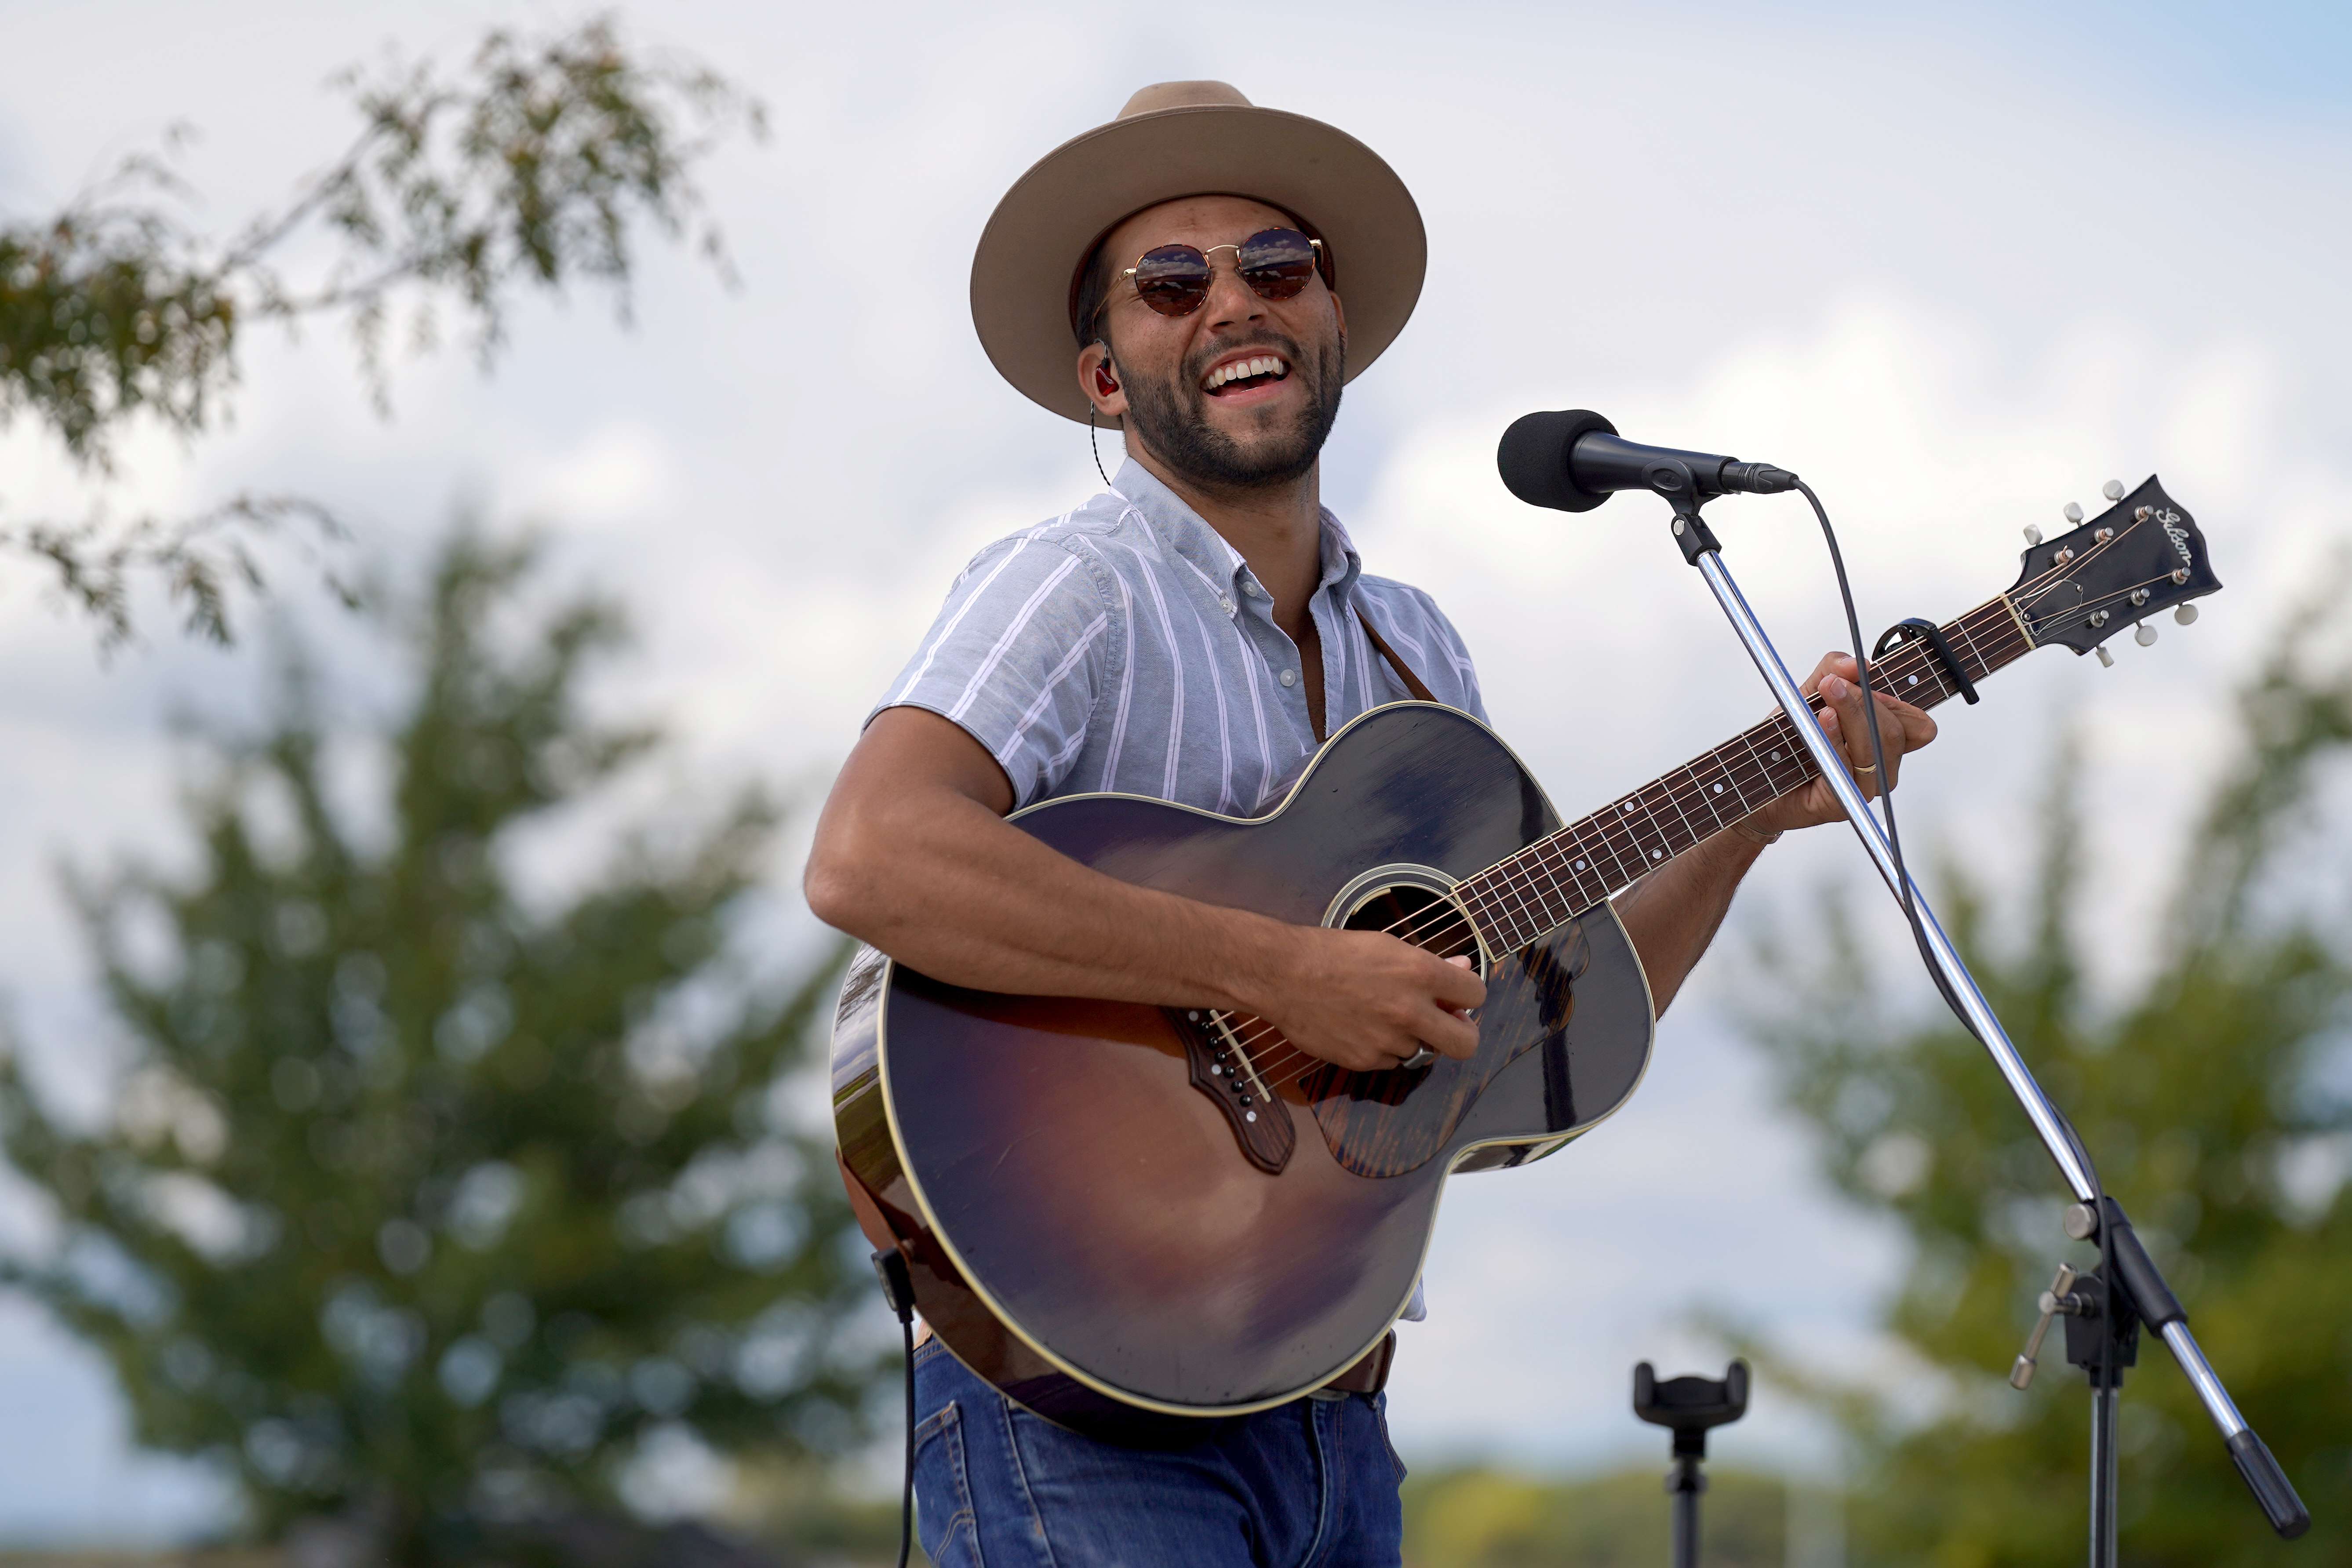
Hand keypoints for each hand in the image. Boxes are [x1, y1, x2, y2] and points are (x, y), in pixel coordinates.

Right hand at [1238, 927, 1484, 1073]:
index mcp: (1421, 974)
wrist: (1284, 976)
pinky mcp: (1366, 1061)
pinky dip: (1385, 1048)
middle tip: (1448, 1024)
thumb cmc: (1333, 953)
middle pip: (1467, 1043)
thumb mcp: (1387, 946)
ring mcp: (1389, 1040)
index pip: (1476, 994)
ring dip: (1414, 1037)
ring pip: (1424, 1051)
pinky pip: (1392, 1060)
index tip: (1458, 997)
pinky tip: (1363, 1026)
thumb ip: (1430, 964)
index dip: (1469, 996)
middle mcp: (1411, 1011)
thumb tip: (1462, 969)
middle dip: (1463, 1034)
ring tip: (1383, 1014)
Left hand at [1742, 651, 1937, 836]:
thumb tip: (1855, 663)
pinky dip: (1836, 739)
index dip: (1898, 702)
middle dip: (1865, 701)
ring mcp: (1864, 788)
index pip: (1918, 726)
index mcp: (1884, 741)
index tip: (1866, 678)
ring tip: (1828, 693)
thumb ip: (1832, 672)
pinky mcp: (1842, 803)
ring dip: (1852, 715)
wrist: (1758, 775)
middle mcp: (1881, 767)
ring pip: (1875, 748)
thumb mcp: (1809, 694)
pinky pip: (1848, 768)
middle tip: (1834, 683)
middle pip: (1894, 732)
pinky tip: (1823, 721)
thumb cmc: (1788, 740)